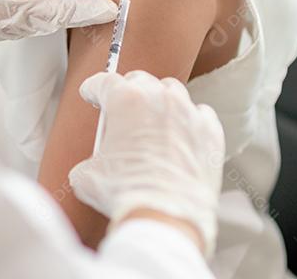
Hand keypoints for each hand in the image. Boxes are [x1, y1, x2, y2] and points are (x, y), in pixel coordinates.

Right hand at [68, 72, 225, 258]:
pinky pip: (199, 114)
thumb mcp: (87, 175)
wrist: (165, 217)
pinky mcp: (210, 131)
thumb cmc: (124, 193)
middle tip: (123, 110)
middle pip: (140, 80)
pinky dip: (189, 121)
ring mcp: (187, 112)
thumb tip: (91, 167)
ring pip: (172, 92)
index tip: (92, 94)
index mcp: (124, 100)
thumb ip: (89, 159)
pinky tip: (181, 136)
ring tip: (154, 121)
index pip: (104, 81)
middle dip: (128, 91)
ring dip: (160, 101)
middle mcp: (158, 98)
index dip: (94, 88)